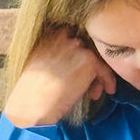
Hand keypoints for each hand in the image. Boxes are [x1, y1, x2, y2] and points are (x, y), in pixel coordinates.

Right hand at [3, 27, 117, 127]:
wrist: (32, 103)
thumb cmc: (31, 92)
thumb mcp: (37, 63)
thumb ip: (53, 55)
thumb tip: (69, 63)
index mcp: (48, 36)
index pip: (71, 40)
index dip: (76, 56)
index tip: (75, 71)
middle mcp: (63, 37)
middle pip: (85, 48)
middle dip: (87, 66)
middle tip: (86, 84)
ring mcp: (77, 47)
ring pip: (95, 59)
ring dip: (97, 76)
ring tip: (94, 92)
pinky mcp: (88, 60)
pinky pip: (105, 69)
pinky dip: (108, 81)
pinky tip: (106, 91)